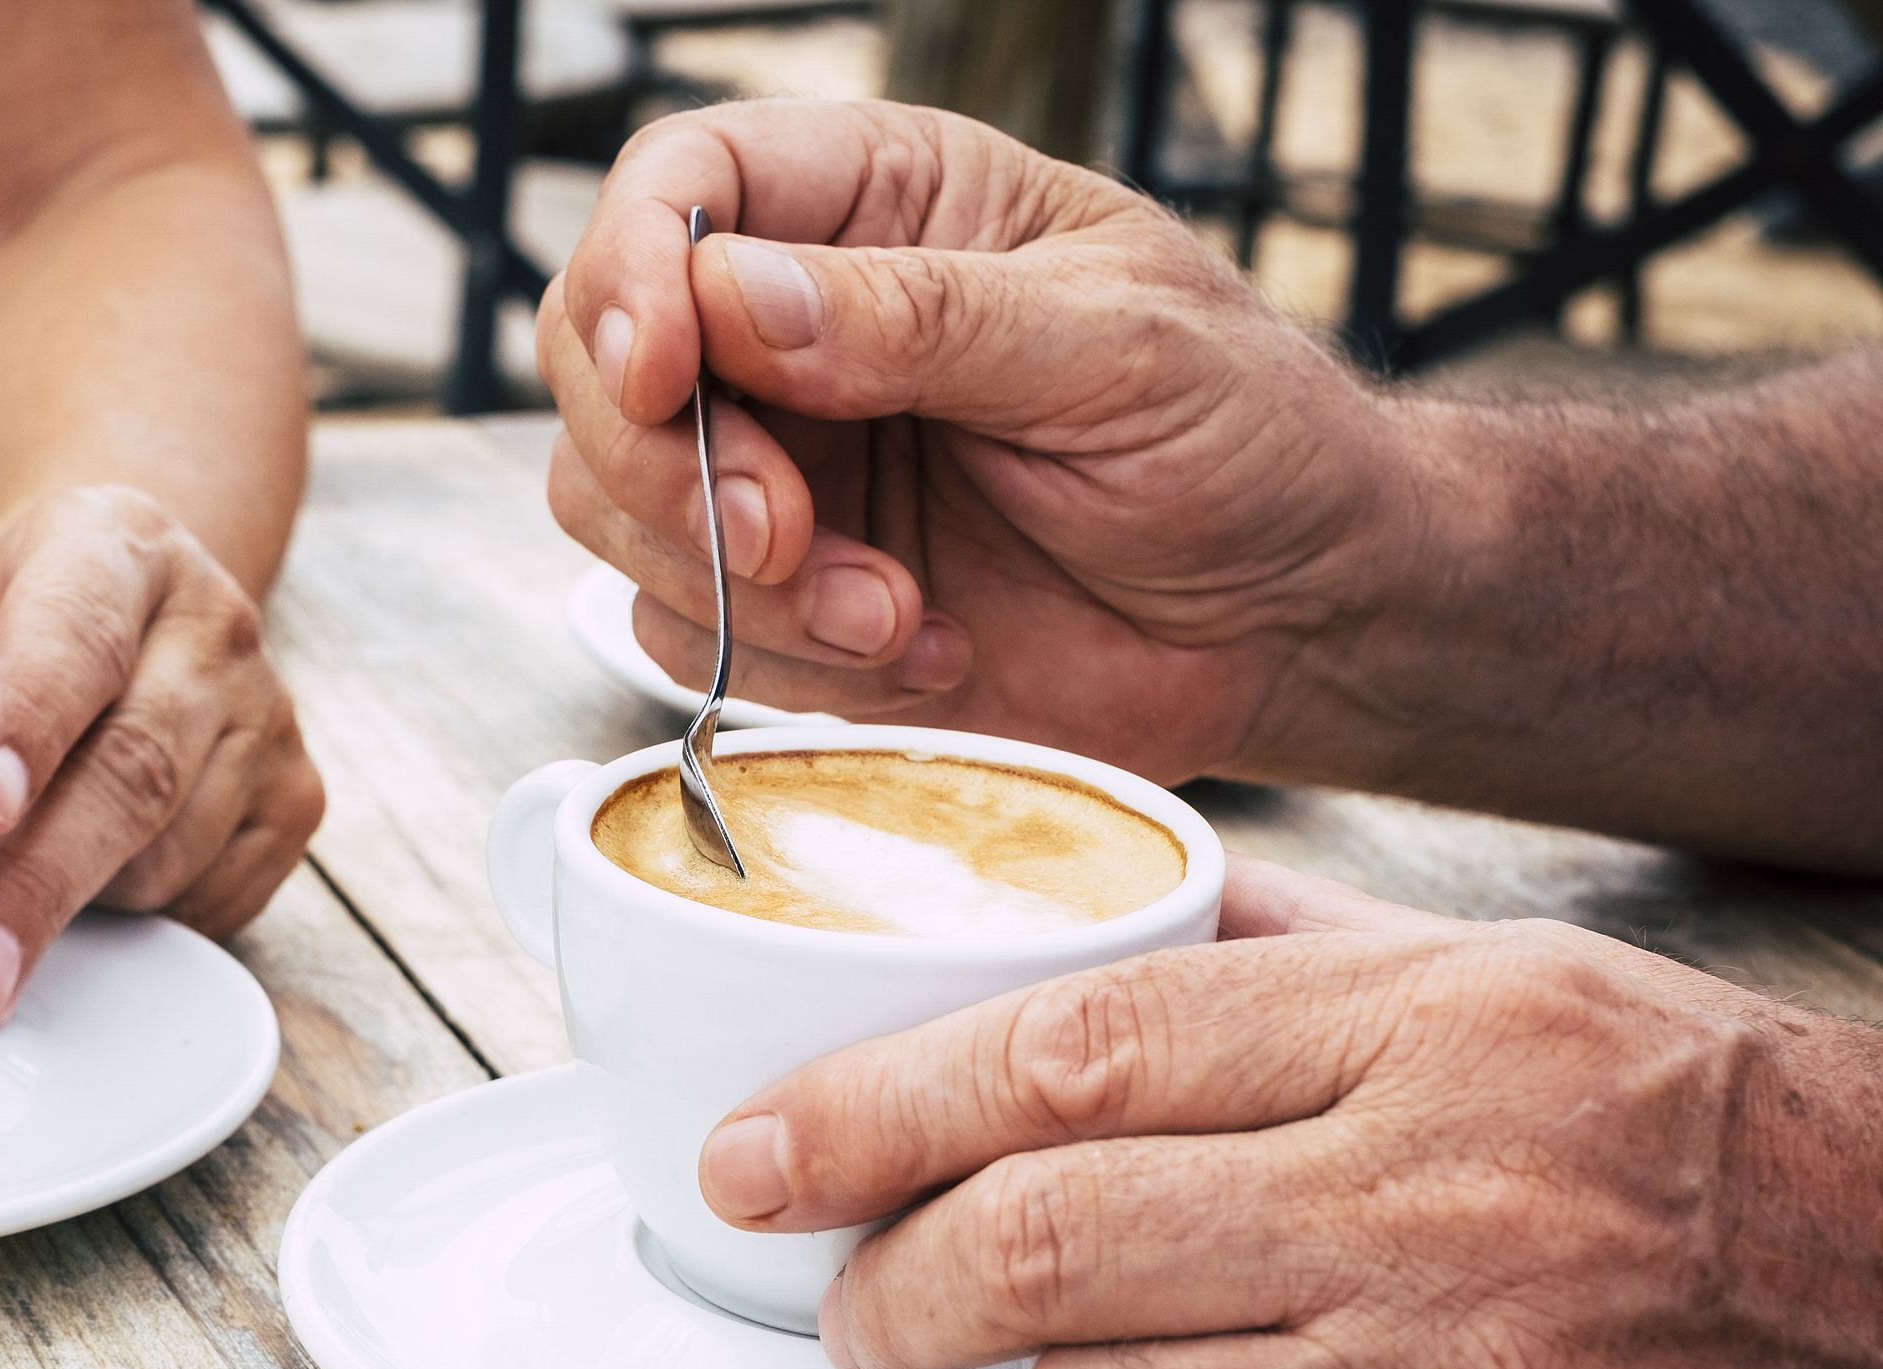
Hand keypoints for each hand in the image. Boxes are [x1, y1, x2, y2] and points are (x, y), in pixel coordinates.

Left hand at [0, 485, 323, 1024]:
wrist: (135, 598)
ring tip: (16, 875)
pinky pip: (209, 901)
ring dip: (76, 900)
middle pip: (134, 772)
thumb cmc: (15, 617)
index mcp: (111, 548)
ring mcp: (268, 714)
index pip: (74, 641)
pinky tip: (96, 870)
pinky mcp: (296, 797)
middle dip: (40, 881)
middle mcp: (211, 624)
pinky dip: (135, 916)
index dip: (25, 728)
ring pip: (168, 857)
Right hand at [540, 100, 1427, 784]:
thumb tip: (733, 295)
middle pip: (594, 357)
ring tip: (892, 612)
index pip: (677, 183)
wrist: (1296, 622)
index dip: (629, 274)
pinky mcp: (784, 601)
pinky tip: (917, 651)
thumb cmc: (1245, 439)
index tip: (661, 376)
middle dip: (668, 466)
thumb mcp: (1115, 345)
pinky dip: (779, 664)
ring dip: (732, 585)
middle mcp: (798, 328)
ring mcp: (780, 468)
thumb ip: (922, 316)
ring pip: (609, 505)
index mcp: (880, 204)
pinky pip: (680, 633)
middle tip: (790, 536)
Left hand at [694, 859, 1882, 1368]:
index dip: (867, 1111)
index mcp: (1421, 1034)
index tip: (753, 1157)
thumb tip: (1063, 927)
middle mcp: (1432, 1215)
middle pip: (1042, 1250)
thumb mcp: (1492, 972)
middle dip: (891, 1291)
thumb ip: (1267, 952)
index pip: (1068, 1052)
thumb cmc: (1680, 1121)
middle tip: (861, 1310)